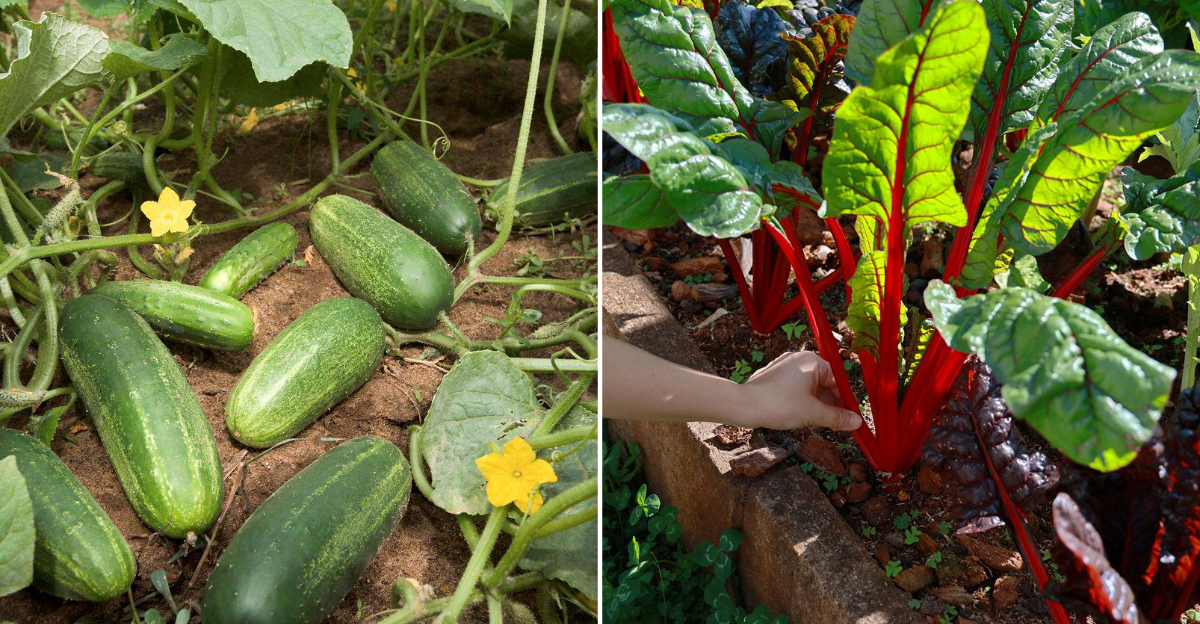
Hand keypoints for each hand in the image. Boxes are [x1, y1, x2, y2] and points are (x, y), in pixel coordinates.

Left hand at [741, 351, 862, 430]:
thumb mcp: (813, 413)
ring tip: (816, 423)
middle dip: (830, 405)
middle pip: (824, 384)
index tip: (850, 418)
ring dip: (816, 406)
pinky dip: (802, 402)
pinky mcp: (775, 376)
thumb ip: (837, 417)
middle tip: (834, 425)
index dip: (845, 401)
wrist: (743, 405)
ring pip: (810, 388)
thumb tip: (857, 422)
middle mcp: (799, 359)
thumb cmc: (778, 404)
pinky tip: (801, 418)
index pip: (837, 380)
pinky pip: (796, 388)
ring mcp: (785, 366)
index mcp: (812, 361)